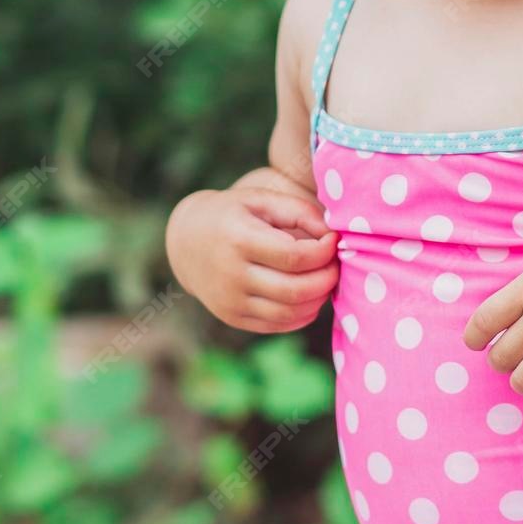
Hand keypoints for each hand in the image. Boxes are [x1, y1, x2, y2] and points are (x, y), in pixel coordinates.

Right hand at [165, 174, 338, 333]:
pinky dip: (303, 315)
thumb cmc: (232, 213)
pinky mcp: (233, 317)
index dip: (324, 252)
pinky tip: (310, 296)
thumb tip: (333, 236)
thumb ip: (300, 211)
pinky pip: (278, 325)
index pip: (295, 256)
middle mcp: (232, 275)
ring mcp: (230, 301)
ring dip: (318, 299)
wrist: (186, 240)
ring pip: (289, 313)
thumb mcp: (261, 199)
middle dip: (327, 279)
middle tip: (336, 265)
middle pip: (295, 290)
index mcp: (240, 239)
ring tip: (325, 280)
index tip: (333, 241)